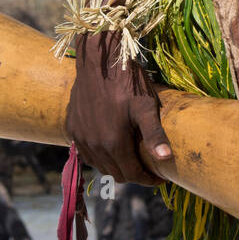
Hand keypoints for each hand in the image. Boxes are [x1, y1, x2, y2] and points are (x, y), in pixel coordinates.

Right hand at [65, 31, 172, 186]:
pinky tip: (109, 145)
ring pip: (100, 165)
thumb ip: (154, 135)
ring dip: (115, 165)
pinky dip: (98, 155)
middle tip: (148, 166)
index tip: (161, 178)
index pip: (133, 174)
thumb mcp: (146, 106)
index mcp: (113, 144)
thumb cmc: (127, 81)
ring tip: (130, 157)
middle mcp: (94, 146)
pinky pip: (85, 152)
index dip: (149, 179)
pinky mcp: (71, 128)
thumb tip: (166, 159)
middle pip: (116, 173)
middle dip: (133, 173)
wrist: (99, 60)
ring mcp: (80, 138)